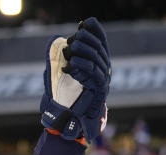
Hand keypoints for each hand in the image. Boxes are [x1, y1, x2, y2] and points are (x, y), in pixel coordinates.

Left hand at [40, 17, 109, 144]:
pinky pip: (95, 74)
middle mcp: (105, 70)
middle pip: (99, 48)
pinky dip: (83, 67)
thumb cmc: (65, 98)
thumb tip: (60, 45)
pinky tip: (71, 64)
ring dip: (82, 51)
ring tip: (69, 50)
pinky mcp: (100, 91)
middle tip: (73, 39)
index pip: (102, 42)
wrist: (70, 120)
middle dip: (86, 40)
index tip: (85, 23)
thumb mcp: (63, 74)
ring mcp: (104, 81)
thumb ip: (65, 60)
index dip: (95, 31)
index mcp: (98, 63)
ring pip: (97, 59)